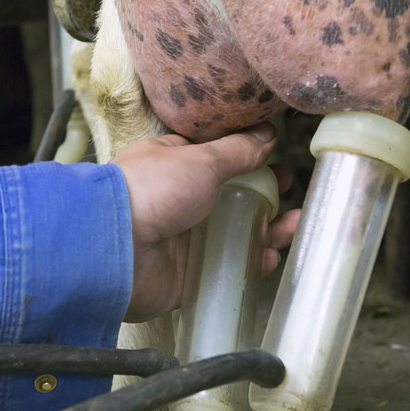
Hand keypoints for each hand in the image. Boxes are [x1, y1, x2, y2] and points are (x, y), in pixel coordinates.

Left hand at [112, 123, 301, 322]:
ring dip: (266, 230)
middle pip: (231, 199)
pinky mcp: (186, 275)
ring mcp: (182, 240)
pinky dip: (249, 264)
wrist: (115, 249)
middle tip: (291, 194)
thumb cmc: (151, 190)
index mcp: (173, 166)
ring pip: (233, 235)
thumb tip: (267, 135)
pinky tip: (270, 257)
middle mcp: (177, 202)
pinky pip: (225, 269)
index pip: (215, 160)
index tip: (278, 160)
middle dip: (265, 197)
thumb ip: (237, 151)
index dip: (248, 159)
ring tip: (294, 226)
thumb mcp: (200, 160)